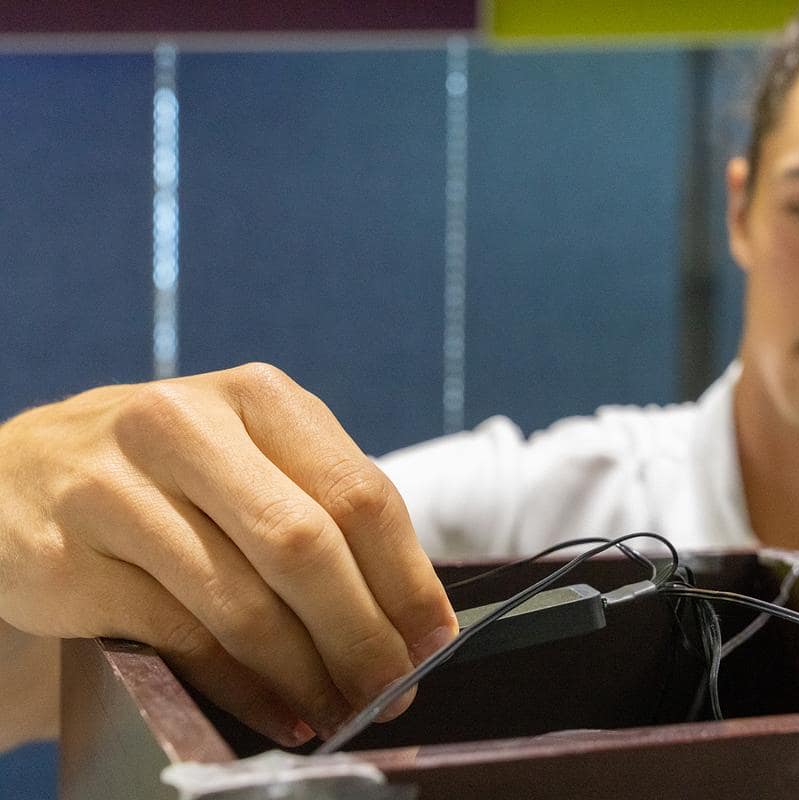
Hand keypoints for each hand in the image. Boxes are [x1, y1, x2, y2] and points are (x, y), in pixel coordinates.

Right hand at [0, 363, 456, 744]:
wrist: (20, 479)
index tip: (435, 640)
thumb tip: (412, 618)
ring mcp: (118, 487)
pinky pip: (181, 639)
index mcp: (258, 397)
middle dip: (362, 634)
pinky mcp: (70, 555)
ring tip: (342, 713)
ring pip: (243, 599)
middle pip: (306, 546)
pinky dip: (242, 688)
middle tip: (394, 692)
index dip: (407, 578)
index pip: (359, 494)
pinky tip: (279, 713)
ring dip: (306, 672)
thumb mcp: (250, 460)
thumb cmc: (171, 477)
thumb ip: (324, 513)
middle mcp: (187, 426)